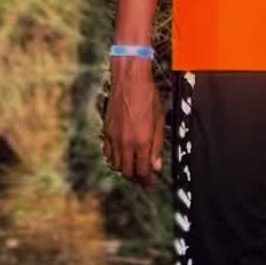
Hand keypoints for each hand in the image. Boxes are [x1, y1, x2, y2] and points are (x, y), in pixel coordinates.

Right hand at [103, 58, 163, 184]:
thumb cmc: (148, 96)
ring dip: (125, 168)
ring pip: (116, 164)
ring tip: (133, 166)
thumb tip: (156, 165)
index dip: (147, 181)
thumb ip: (157, 145)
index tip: (150, 185)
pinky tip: (121, 155)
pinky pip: (107, 153)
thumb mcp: (159, 120)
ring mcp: (113, 138)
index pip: (143, 171)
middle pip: (128, 171)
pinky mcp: (105, 131)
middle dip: (136, 177)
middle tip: (143, 177)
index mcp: (142, 141)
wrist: (129, 79)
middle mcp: (126, 143)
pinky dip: (114, 158)